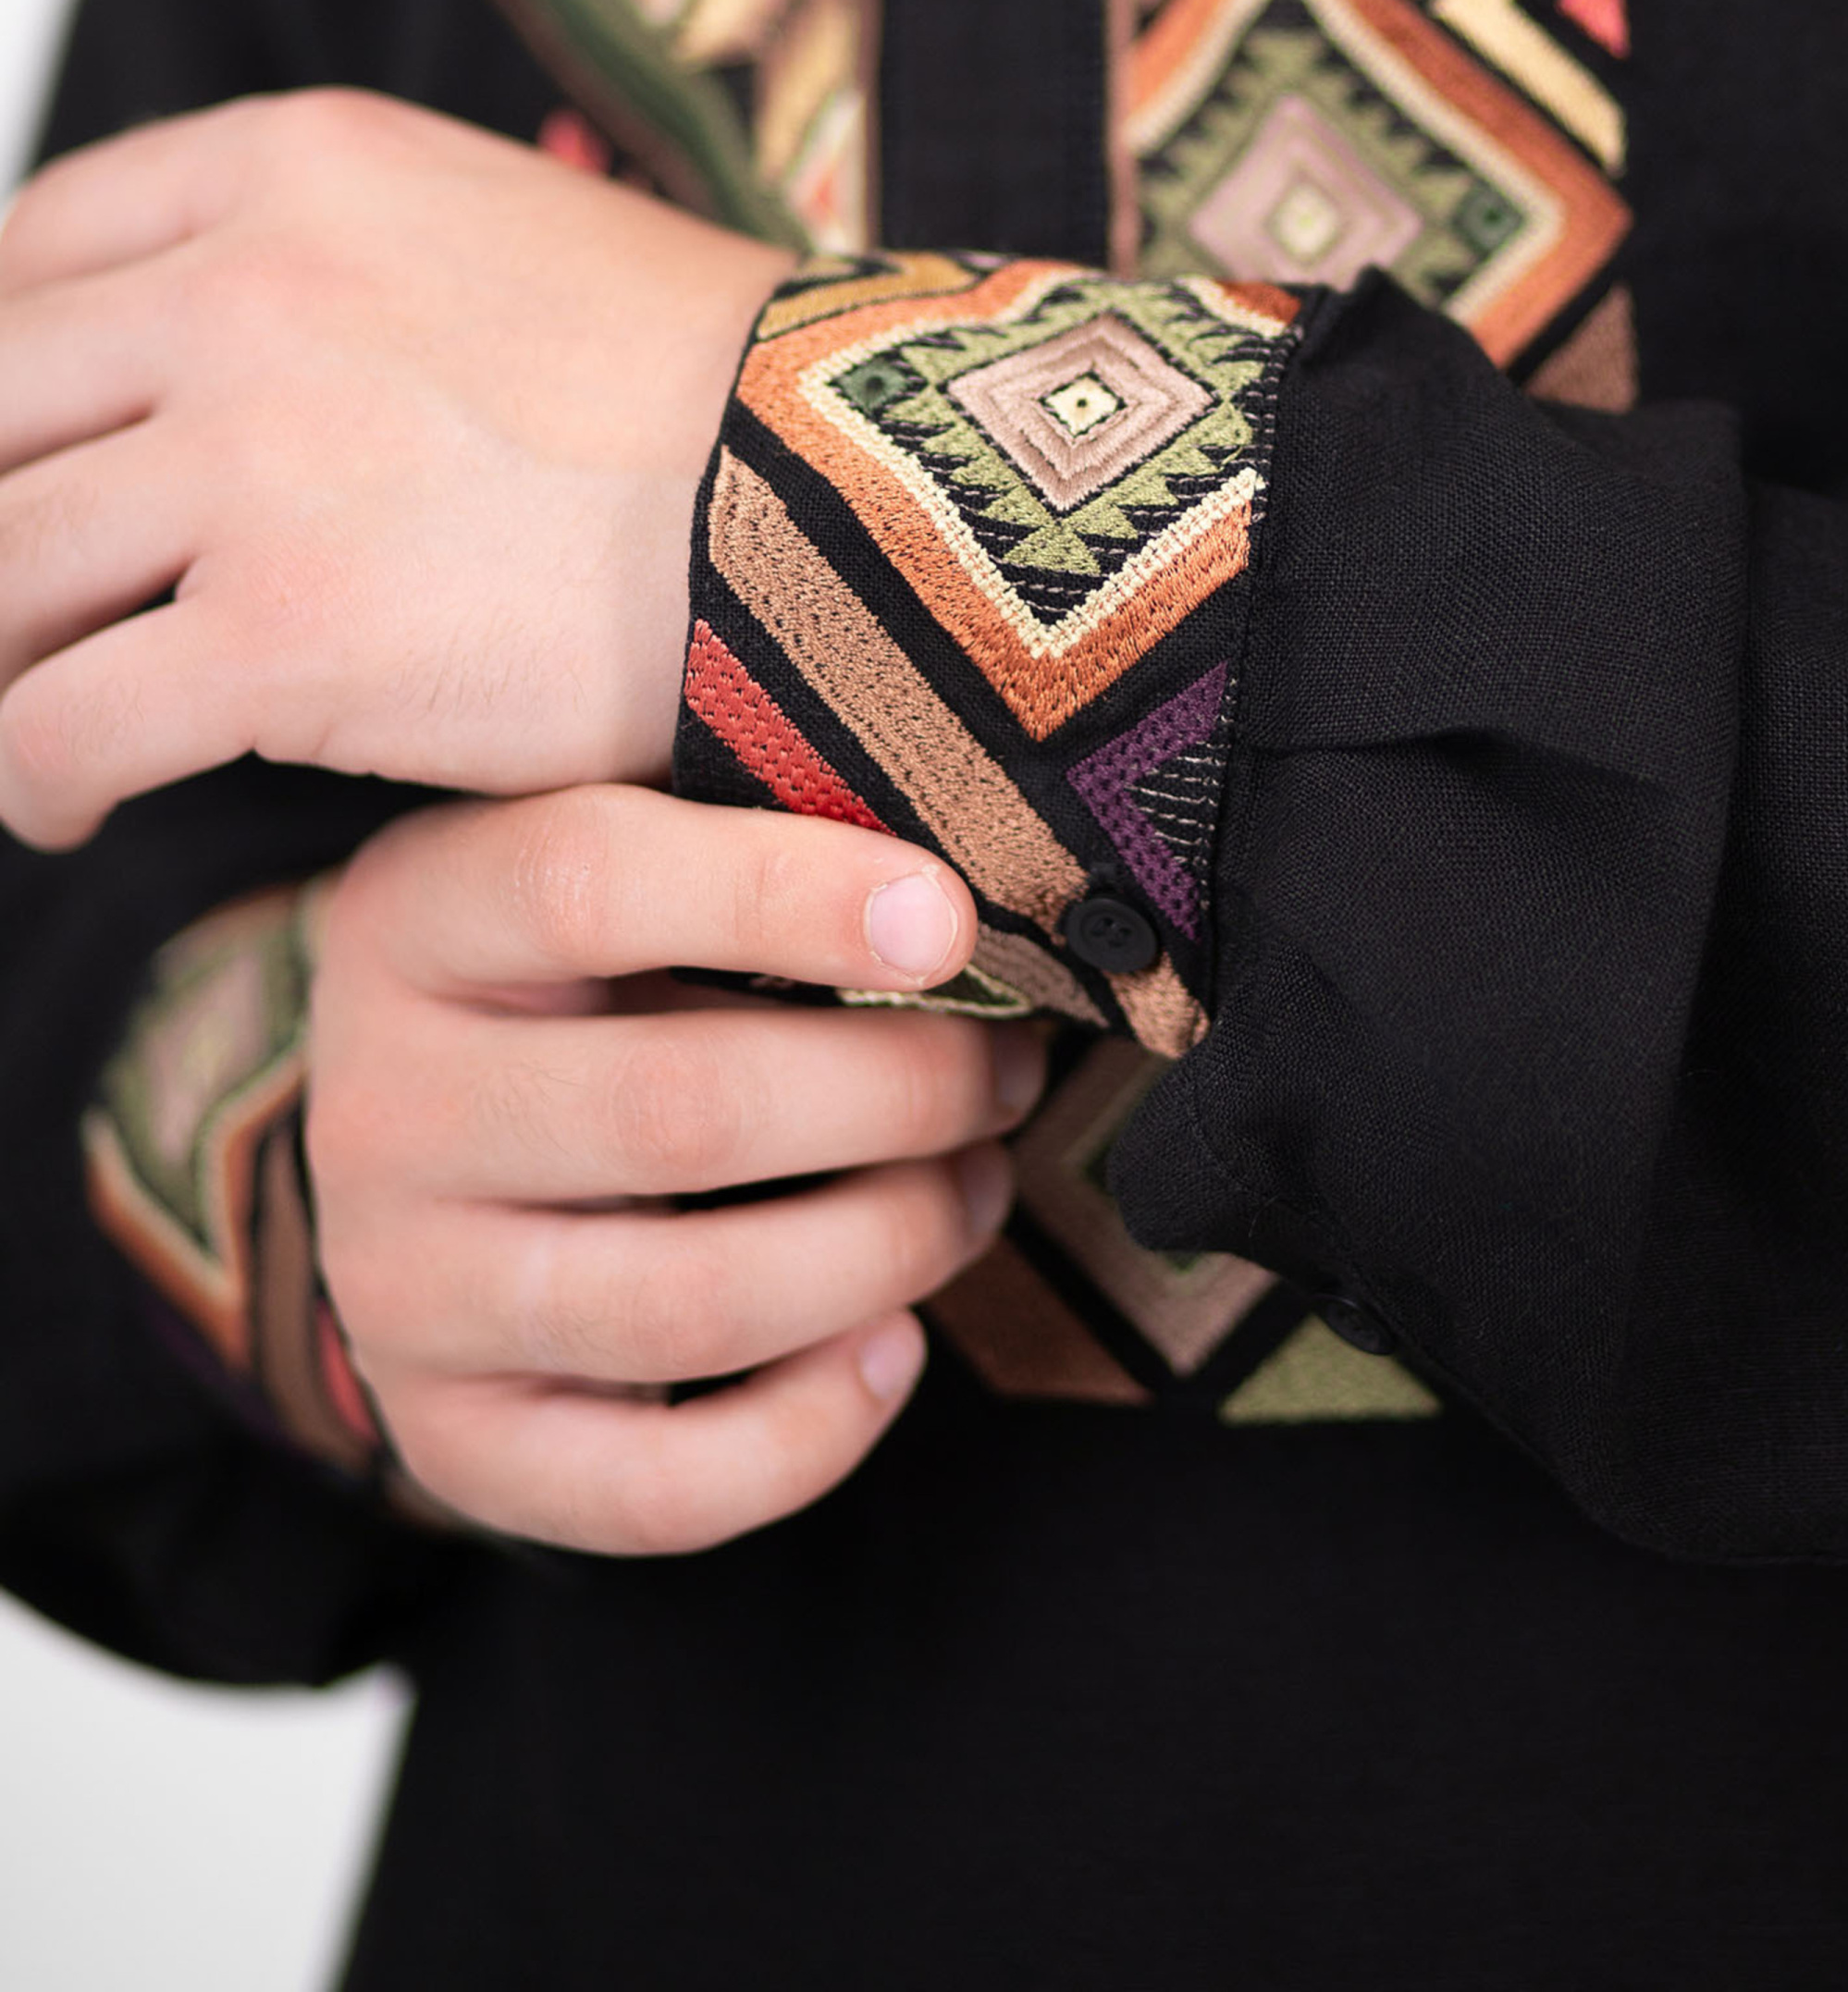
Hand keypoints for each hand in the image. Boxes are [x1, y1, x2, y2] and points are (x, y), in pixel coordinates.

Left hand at [0, 90, 789, 846]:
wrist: (855, 510)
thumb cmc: (729, 402)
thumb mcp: (519, 236)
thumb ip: (360, 265)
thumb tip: (263, 353)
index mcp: (299, 168)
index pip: (38, 248)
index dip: (4, 373)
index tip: (23, 458)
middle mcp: (244, 290)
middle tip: (16, 605)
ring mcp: (253, 460)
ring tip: (28, 721)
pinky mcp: (283, 635)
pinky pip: (63, 720)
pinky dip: (33, 777)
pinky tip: (67, 809)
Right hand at [307, 785, 1039, 1553]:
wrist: (415, 1131)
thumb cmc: (577, 965)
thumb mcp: (613, 847)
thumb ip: (741, 822)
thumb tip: (956, 873)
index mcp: (417, 917)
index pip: (587, 882)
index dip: (786, 895)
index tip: (952, 916)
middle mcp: (379, 1110)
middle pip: (676, 1112)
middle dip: (900, 1095)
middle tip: (1003, 1068)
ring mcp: (403, 1291)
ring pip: (686, 1304)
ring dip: (888, 1248)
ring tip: (974, 1189)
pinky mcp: (454, 1437)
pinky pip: (655, 1489)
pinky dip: (812, 1431)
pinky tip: (892, 1345)